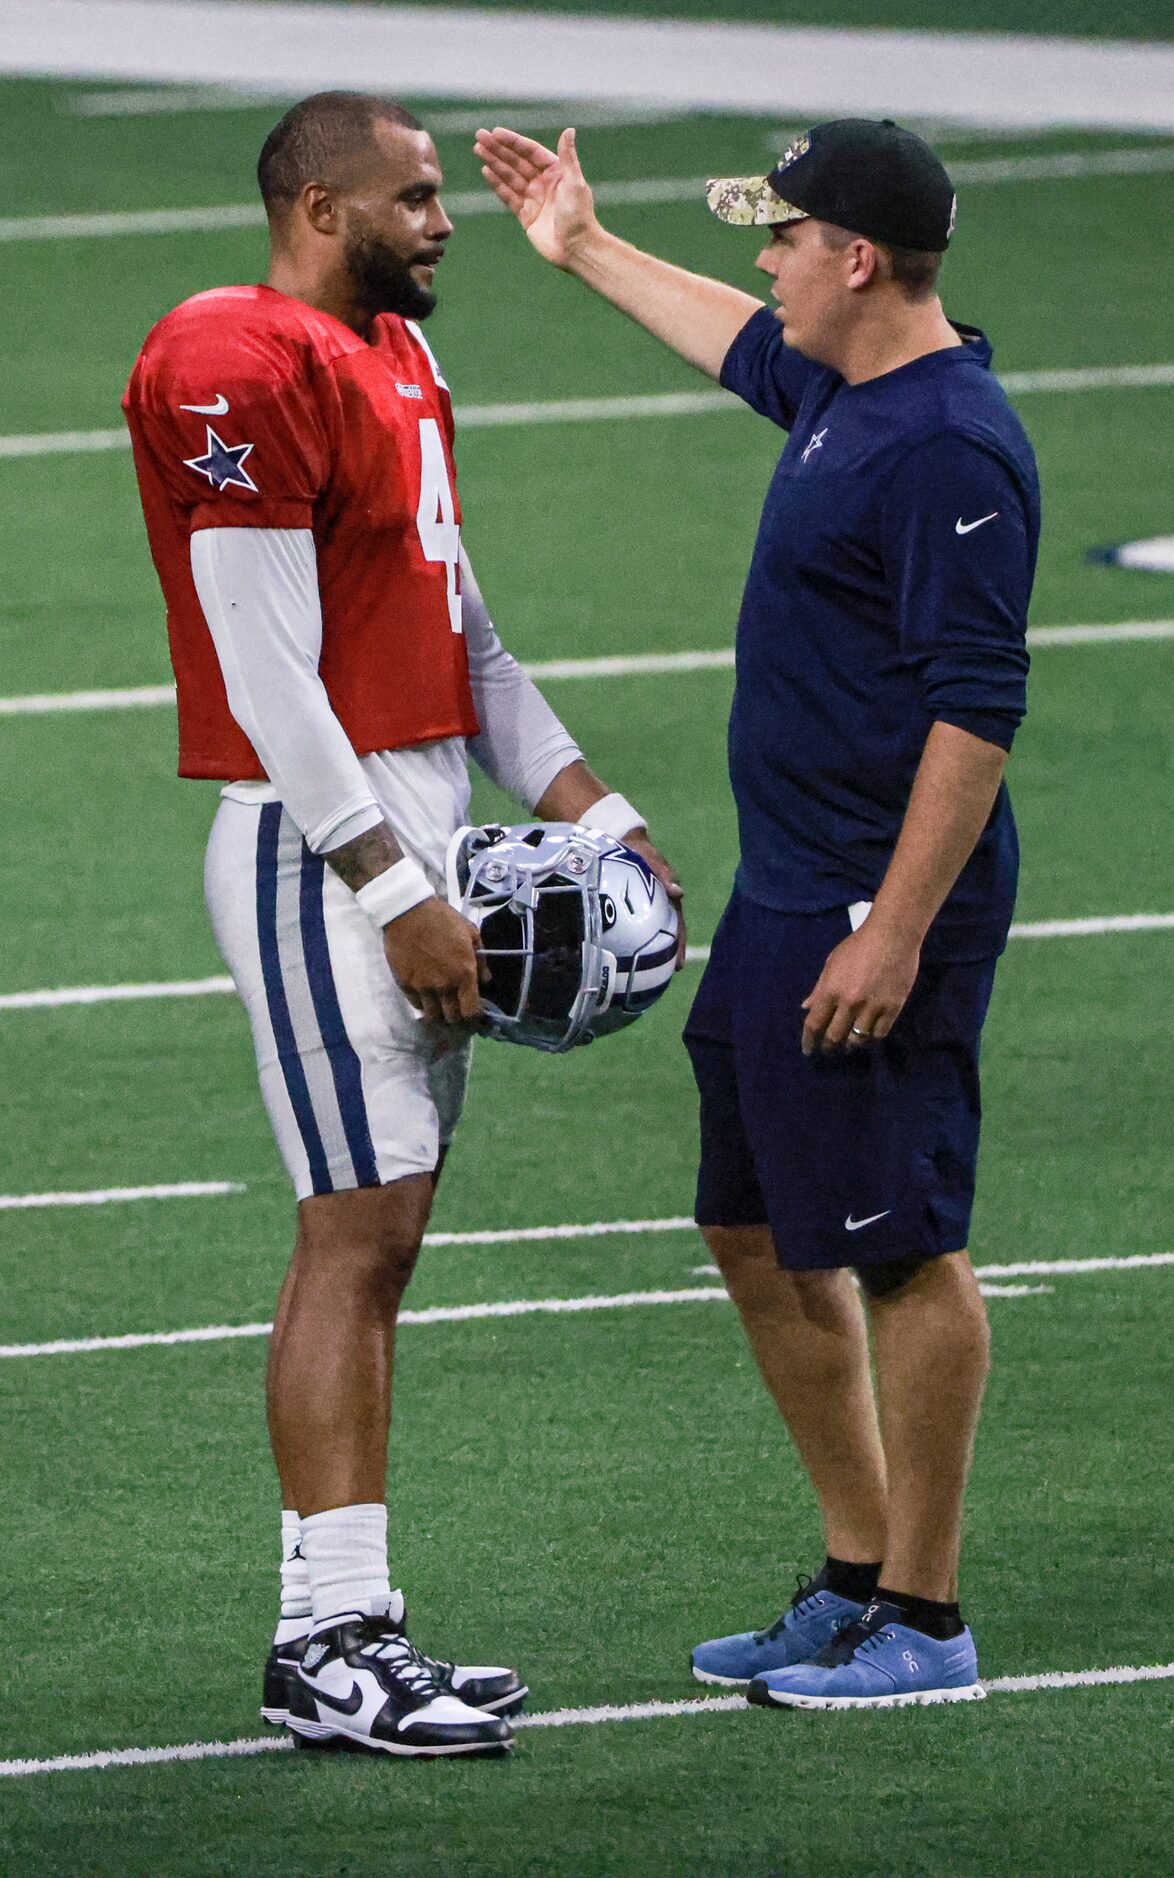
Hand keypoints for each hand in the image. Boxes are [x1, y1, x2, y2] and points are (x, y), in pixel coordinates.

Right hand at [383, 896, 487, 1024]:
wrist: (407, 912)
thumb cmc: (443, 919)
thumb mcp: (471, 934)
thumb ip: (481, 961)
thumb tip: (486, 981)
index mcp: (464, 973)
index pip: (471, 1011)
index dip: (475, 1019)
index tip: (476, 1015)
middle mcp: (444, 986)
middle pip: (452, 1018)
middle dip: (458, 1019)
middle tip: (459, 1013)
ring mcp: (423, 987)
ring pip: (433, 1016)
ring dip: (440, 1015)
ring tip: (442, 1009)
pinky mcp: (405, 984)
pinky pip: (416, 1005)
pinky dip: (424, 1005)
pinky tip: (427, 998)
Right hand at [474, 125, 599, 268]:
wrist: (576, 248)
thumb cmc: (579, 215)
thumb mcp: (574, 182)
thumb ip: (568, 157)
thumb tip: (569, 130)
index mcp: (555, 172)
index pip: (530, 152)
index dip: (513, 142)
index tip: (496, 133)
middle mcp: (543, 183)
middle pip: (516, 162)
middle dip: (498, 149)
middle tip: (479, 136)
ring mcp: (533, 199)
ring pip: (509, 177)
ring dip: (494, 163)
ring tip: (478, 149)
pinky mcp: (526, 216)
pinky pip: (508, 196)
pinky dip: (497, 184)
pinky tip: (486, 171)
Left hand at [623, 830, 686, 969]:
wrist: (616, 837)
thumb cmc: (635, 847)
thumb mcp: (648, 855)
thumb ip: (662, 872)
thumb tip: (677, 892)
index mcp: (665, 893)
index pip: (676, 922)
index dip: (680, 942)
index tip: (680, 962)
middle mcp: (657, 901)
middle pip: (668, 929)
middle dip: (672, 950)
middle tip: (672, 971)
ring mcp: (644, 902)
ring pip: (653, 928)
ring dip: (655, 946)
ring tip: (653, 969)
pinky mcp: (630, 902)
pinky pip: (635, 923)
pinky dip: (635, 938)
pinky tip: (628, 953)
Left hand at [800, 918, 919, 1055]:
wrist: (893, 935)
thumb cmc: (858, 945)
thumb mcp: (832, 963)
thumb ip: (819, 988)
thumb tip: (806, 1008)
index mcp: (831, 990)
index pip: (814, 1024)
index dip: (809, 1041)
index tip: (808, 1050)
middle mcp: (850, 1003)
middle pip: (835, 1037)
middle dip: (829, 1048)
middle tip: (828, 1051)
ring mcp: (872, 1007)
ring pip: (858, 1040)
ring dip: (850, 1046)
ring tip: (849, 1045)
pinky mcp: (893, 1008)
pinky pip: (879, 1034)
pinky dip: (871, 1038)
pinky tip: (868, 1036)